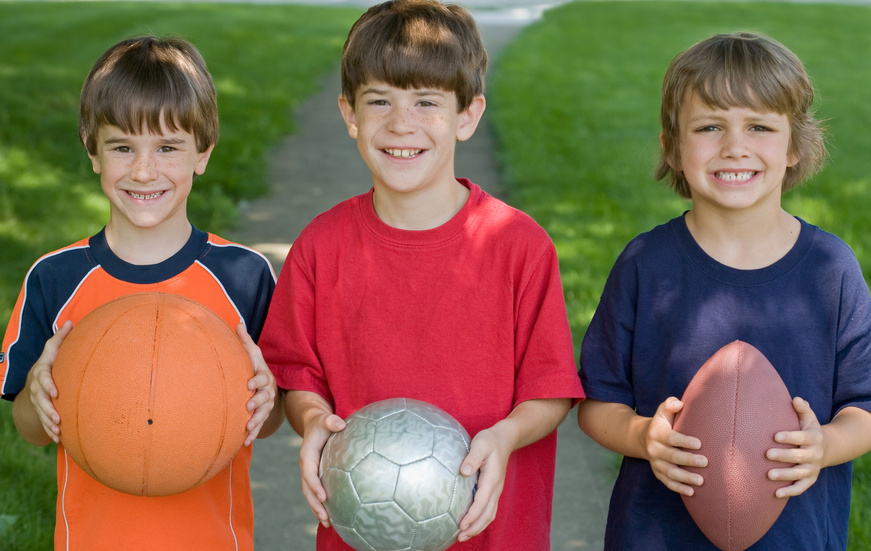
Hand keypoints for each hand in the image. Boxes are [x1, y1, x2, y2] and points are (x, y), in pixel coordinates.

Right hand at [27, 320, 72, 442]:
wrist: (36, 379)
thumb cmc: (51, 362)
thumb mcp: (53, 349)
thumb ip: (61, 338)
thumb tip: (70, 321)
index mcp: (41, 372)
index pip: (42, 378)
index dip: (47, 385)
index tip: (55, 392)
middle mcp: (38, 388)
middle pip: (41, 400)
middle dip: (48, 410)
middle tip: (58, 418)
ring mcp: (39, 401)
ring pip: (42, 413)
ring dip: (49, 423)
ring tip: (59, 431)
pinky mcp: (42, 411)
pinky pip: (44, 422)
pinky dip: (50, 430)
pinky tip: (60, 438)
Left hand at [237, 324, 276, 445]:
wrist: (266, 388)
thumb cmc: (255, 368)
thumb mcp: (253, 355)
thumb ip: (245, 341)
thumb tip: (238, 322)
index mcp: (264, 377)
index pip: (262, 378)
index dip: (257, 381)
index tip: (248, 384)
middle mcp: (267, 392)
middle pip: (264, 398)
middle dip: (257, 402)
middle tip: (247, 406)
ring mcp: (266, 406)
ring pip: (263, 414)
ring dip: (257, 420)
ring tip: (248, 426)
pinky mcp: (262, 417)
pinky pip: (259, 427)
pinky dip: (253, 434)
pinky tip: (245, 441)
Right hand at [299, 410, 345, 526]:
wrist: (315, 425)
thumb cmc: (322, 423)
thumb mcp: (325, 419)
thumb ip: (331, 421)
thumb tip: (340, 424)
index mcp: (307, 455)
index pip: (309, 473)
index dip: (315, 485)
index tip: (324, 497)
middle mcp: (306, 467)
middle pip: (307, 489)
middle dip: (315, 505)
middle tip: (326, 518)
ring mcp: (309, 473)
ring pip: (310, 494)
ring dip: (317, 509)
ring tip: (328, 524)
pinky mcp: (316, 476)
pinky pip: (316, 492)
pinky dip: (321, 505)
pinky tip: (332, 516)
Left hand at [456, 426, 511, 541]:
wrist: (505, 438)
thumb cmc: (490, 440)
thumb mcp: (480, 443)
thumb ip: (473, 457)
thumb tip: (464, 471)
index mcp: (492, 478)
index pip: (482, 502)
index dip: (472, 515)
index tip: (461, 525)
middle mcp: (496, 488)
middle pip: (487, 514)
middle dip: (474, 527)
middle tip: (460, 537)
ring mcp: (496, 490)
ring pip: (490, 514)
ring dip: (478, 527)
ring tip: (464, 536)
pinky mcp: (494, 490)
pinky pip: (489, 509)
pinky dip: (481, 520)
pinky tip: (471, 523)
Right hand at [644, 396, 707, 495]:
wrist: (643, 439)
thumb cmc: (662, 423)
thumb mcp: (662, 411)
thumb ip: (670, 405)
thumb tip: (679, 404)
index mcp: (657, 434)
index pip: (671, 438)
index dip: (684, 441)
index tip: (700, 443)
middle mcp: (654, 449)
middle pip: (672, 457)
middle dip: (688, 460)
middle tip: (705, 462)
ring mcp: (656, 463)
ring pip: (670, 473)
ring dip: (685, 478)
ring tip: (701, 481)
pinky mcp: (658, 473)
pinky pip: (668, 483)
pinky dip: (679, 488)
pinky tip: (692, 493)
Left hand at [766, 397, 823, 497]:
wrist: (826, 448)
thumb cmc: (809, 430)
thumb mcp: (809, 418)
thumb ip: (802, 409)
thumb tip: (796, 399)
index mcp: (813, 438)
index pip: (802, 438)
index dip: (789, 437)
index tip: (775, 436)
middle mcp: (814, 454)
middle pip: (798, 456)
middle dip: (783, 456)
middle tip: (767, 454)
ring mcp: (812, 468)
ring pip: (799, 473)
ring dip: (784, 475)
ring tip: (769, 475)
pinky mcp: (810, 479)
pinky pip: (801, 487)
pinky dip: (790, 491)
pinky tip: (776, 494)